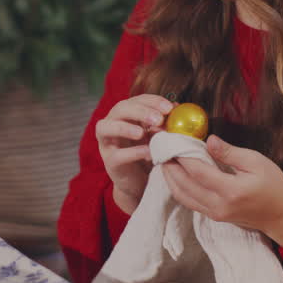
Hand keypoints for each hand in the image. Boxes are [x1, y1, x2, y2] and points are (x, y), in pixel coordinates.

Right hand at [96, 94, 173, 213]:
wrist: (140, 182)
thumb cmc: (149, 153)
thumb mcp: (158, 136)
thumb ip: (165, 122)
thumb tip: (177, 106)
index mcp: (125, 114)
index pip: (136, 100)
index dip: (152, 101)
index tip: (169, 108)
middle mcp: (112, 124)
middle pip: (120, 109)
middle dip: (139, 112)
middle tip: (158, 119)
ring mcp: (107, 143)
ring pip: (105, 128)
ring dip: (124, 128)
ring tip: (141, 133)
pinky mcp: (109, 162)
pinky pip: (117, 155)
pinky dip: (132, 152)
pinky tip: (147, 152)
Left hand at [163, 135, 282, 246]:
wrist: (281, 215)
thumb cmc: (273, 185)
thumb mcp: (256, 162)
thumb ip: (229, 152)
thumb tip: (208, 140)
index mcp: (230, 190)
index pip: (196, 171)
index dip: (181, 155)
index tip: (172, 141)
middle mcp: (218, 205)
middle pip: (183, 184)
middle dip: (169, 166)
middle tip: (161, 149)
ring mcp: (214, 213)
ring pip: (182, 195)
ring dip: (170, 178)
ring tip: (164, 160)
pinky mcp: (213, 216)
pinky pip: (189, 202)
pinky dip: (178, 187)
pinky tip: (175, 175)